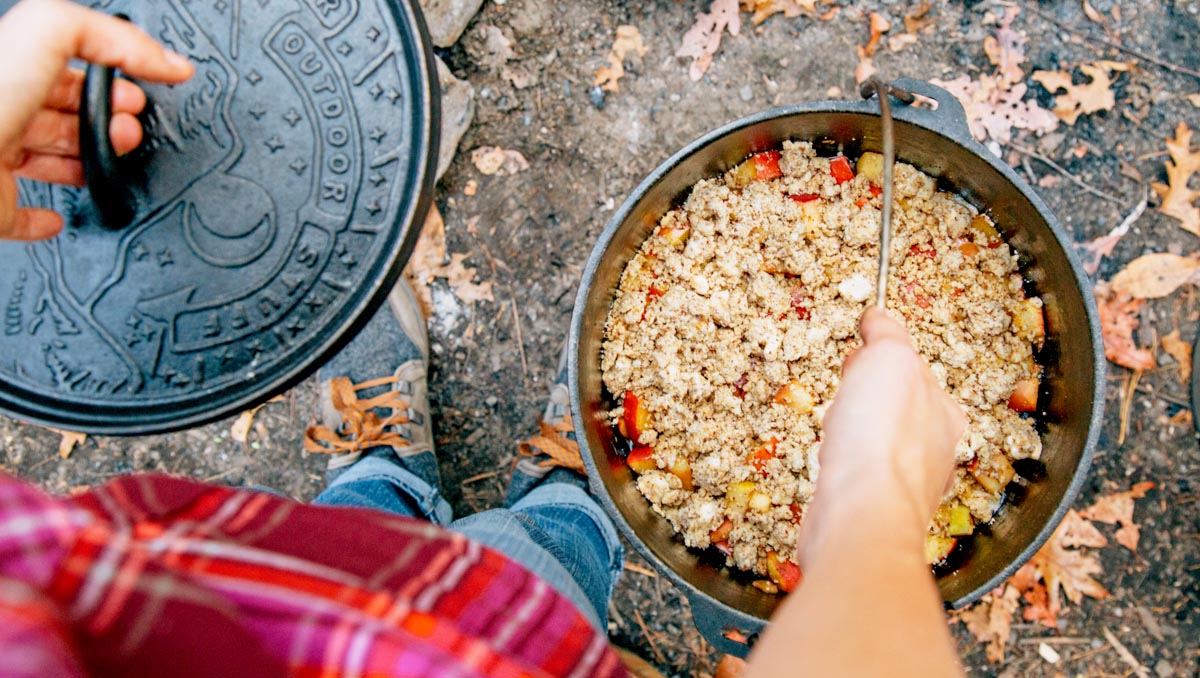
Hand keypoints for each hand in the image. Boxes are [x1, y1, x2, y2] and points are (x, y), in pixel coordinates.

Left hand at [0, 0, 192, 240]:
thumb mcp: (47, 31)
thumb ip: (102, 33)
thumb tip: (159, 58)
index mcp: (10, 68)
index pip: (63, 63)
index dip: (110, 69)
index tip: (147, 79)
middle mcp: (0, 110)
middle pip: (60, 110)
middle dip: (105, 116)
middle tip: (132, 123)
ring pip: (47, 158)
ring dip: (86, 160)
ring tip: (113, 160)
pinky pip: (17, 214)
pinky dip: (42, 219)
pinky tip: (57, 218)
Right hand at [803, 308, 965, 558]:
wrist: (860, 516)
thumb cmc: (881, 436)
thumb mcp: (888, 359)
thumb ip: (887, 333)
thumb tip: (879, 316)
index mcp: (945, 412)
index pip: (914, 370)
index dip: (883, 354)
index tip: (860, 348)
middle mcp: (934, 451)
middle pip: (898, 408)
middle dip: (870, 393)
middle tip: (846, 384)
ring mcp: (905, 485)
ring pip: (878, 443)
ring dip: (855, 428)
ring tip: (836, 424)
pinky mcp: (873, 509)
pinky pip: (859, 473)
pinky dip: (844, 461)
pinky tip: (831, 461)